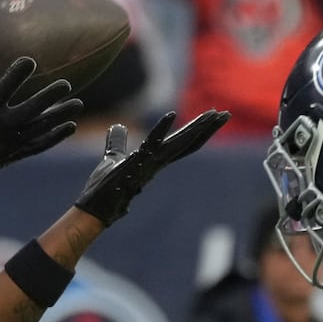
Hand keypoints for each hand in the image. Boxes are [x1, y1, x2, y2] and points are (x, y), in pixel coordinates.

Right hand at [0, 43, 80, 195]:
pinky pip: (39, 145)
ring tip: (78, 104)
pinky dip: (55, 137)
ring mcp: (9, 144)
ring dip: (60, 116)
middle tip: (66, 85)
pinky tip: (71, 126)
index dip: (16, 74)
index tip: (30, 61)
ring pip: (39, 128)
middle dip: (48, 98)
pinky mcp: (14, 155)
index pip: (3, 89)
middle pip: (29, 111)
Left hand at [76, 111, 229, 224]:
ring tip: (213, 114)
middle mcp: (157, 162)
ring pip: (178, 144)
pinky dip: (160, 130)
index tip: (213, 118)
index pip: (182, 144)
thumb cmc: (106, 187)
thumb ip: (117, 143)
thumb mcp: (113, 159)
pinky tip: (171, 115)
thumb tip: (117, 126)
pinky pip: (151, 144)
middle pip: (188, 143)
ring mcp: (150, 163)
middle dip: (207, 128)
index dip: (198, 131)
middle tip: (225, 114)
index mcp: (155, 159)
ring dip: (196, 128)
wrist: (96, 208)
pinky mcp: (136, 164)